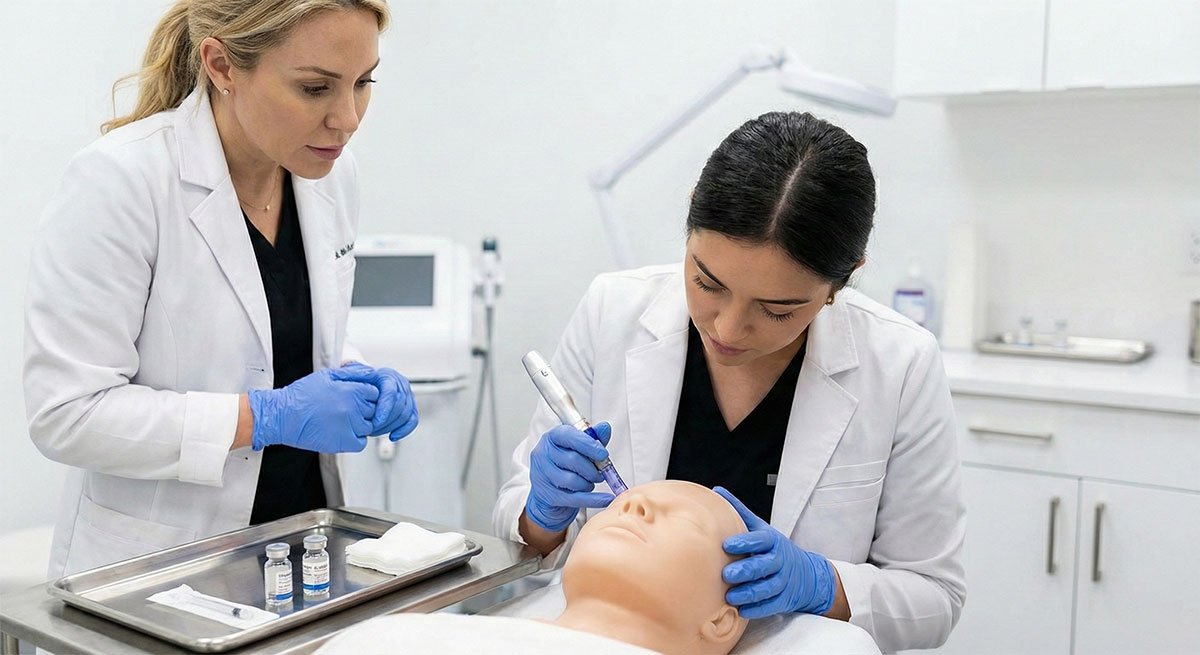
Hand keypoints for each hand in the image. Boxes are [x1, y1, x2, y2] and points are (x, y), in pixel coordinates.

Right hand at [248, 368, 378, 452]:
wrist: (282, 416)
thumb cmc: (301, 395)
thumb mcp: (327, 375)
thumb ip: (353, 373)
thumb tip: (371, 372)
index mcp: (352, 390)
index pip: (375, 393)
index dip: (364, 396)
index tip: (353, 399)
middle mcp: (354, 408)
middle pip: (373, 410)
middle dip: (362, 410)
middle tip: (343, 411)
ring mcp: (350, 426)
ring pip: (368, 427)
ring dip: (358, 425)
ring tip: (339, 422)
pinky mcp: (344, 442)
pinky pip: (361, 443)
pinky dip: (354, 440)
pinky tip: (340, 433)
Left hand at [330, 363, 418, 440]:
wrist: (364, 384)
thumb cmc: (356, 381)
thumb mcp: (351, 375)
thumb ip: (351, 375)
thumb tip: (353, 375)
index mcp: (387, 376)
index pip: (392, 392)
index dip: (385, 409)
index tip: (376, 422)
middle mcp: (400, 384)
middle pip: (400, 405)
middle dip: (386, 421)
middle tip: (370, 429)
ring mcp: (407, 395)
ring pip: (406, 414)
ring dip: (391, 427)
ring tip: (374, 432)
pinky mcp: (410, 407)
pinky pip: (412, 420)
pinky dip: (404, 430)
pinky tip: (392, 437)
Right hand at [524, 423, 616, 531]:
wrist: (549, 491)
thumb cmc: (565, 465)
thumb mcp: (578, 448)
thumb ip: (592, 438)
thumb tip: (605, 427)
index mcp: (551, 437)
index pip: (569, 436)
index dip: (588, 444)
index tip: (603, 454)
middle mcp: (543, 454)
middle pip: (572, 460)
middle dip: (592, 468)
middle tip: (601, 473)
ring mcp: (542, 475)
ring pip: (572, 480)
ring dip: (589, 483)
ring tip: (591, 482)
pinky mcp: (548, 495)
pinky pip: (574, 498)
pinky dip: (593, 499)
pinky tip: (606, 499)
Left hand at [715, 486, 835, 617]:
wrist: (806, 574)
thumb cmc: (773, 548)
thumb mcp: (761, 528)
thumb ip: (740, 512)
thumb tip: (717, 491)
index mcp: (771, 541)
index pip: (760, 540)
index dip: (744, 542)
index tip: (726, 545)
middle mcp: (778, 561)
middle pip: (763, 566)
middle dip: (745, 571)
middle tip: (726, 574)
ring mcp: (782, 581)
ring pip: (766, 588)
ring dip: (748, 593)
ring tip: (730, 597)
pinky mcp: (783, 599)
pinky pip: (770, 605)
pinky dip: (757, 609)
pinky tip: (742, 610)